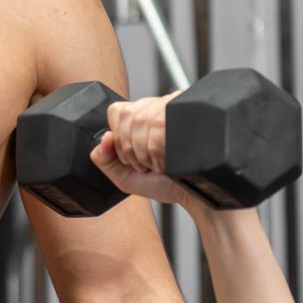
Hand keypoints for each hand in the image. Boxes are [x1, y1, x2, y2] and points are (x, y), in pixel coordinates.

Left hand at [90, 93, 199, 209]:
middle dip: (130, 148)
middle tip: (145, 164)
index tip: (129, 157)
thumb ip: (104, 160)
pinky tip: (167, 161)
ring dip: (145, 152)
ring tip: (158, 164)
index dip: (119, 136)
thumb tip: (103, 138)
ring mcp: (175, 108)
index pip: (118, 110)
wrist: (198, 194)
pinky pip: (160, 125)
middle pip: (128, 115)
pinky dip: (158, 151)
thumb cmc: (168, 184)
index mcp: (144, 117)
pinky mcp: (188, 113)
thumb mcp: (125, 176)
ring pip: (142, 120)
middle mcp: (160, 108)